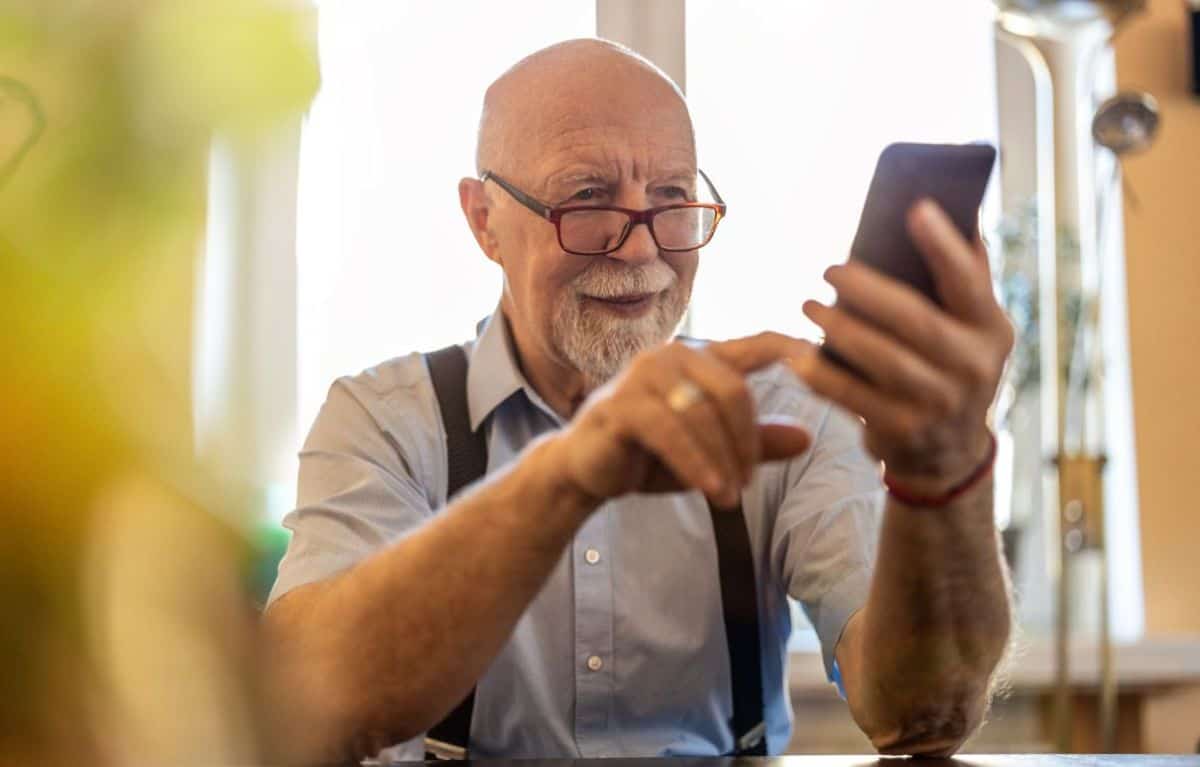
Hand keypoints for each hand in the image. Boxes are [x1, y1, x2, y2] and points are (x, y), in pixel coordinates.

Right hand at [550, 333, 812, 508]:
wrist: (585, 470)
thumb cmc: (650, 455)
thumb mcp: (711, 452)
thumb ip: (754, 442)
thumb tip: (806, 437)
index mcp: (700, 357)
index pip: (759, 343)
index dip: (795, 349)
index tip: (824, 365)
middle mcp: (672, 355)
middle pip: (734, 390)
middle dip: (747, 442)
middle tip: (747, 482)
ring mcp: (643, 375)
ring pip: (704, 414)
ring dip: (723, 460)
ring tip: (729, 496)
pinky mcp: (620, 405)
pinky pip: (673, 433)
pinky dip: (698, 464)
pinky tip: (713, 491)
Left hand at [794, 199, 1013, 495]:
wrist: (947, 454)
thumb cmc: (950, 367)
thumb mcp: (971, 329)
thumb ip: (965, 276)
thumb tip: (956, 209)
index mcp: (990, 330)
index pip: (969, 281)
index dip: (944, 245)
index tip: (915, 207)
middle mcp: (973, 368)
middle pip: (915, 320)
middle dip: (868, 291)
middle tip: (830, 269)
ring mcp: (939, 404)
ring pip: (882, 359)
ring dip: (839, 329)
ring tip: (809, 306)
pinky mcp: (903, 431)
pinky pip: (853, 398)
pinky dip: (822, 375)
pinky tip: (797, 355)